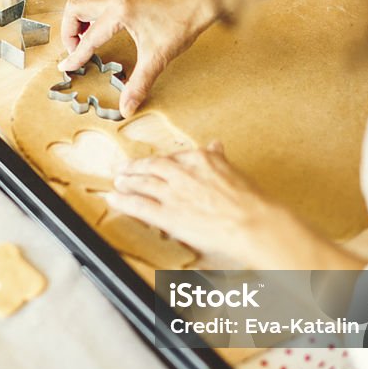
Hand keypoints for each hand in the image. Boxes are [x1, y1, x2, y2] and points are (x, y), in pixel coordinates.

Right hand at [59, 0, 216, 117]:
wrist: (200, 2)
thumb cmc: (181, 24)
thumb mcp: (157, 58)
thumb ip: (139, 84)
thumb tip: (127, 107)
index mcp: (119, 13)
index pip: (88, 39)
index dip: (75, 56)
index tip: (66, 67)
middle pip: (75, 8)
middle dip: (69, 31)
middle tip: (75, 49)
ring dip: (77, 11)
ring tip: (83, 31)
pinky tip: (99, 13)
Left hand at [106, 142, 364, 269]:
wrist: (254, 223)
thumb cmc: (252, 203)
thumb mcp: (235, 172)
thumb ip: (219, 159)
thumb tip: (216, 145)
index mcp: (202, 159)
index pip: (173, 157)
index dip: (159, 162)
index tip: (152, 164)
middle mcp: (183, 172)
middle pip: (152, 167)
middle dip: (135, 168)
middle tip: (123, 169)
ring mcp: (173, 193)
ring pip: (142, 183)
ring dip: (127, 182)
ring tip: (117, 183)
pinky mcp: (167, 214)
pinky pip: (138, 205)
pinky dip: (122, 201)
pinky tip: (113, 200)